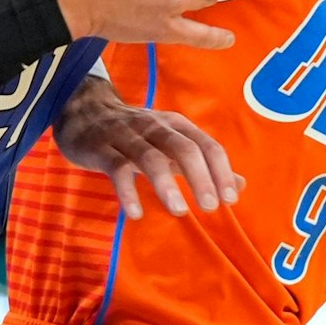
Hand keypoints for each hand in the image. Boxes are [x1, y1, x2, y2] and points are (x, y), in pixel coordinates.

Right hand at [51, 74, 244, 218]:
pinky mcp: (101, 148)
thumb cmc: (137, 133)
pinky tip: (137, 213)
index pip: (206, 145)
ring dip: (166, 184)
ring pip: (150, 157)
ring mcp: (127, 136)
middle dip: (200, 177)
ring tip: (179, 210)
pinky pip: (116, 168)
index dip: (221, 171)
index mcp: (177, 126)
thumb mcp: (172, 143)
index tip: (230, 199)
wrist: (85, 111)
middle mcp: (155, 127)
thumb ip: (204, 164)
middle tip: (210, 207)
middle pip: (183, 149)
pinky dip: (128, 190)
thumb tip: (240, 186)